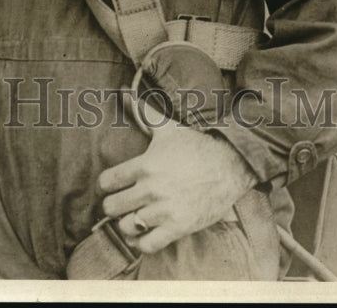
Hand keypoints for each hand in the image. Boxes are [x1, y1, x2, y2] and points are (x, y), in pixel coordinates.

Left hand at [97, 121, 255, 254]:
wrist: (230, 164)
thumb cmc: (196, 145)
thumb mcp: (167, 127)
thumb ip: (143, 112)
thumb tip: (123, 91)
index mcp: (145, 165)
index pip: (107, 181)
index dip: (106, 185)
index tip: (112, 185)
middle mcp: (151, 189)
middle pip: (112, 207)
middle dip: (113, 206)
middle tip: (121, 204)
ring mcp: (164, 210)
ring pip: (127, 227)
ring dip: (127, 224)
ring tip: (132, 218)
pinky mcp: (179, 227)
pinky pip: (148, 245)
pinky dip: (142, 242)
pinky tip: (145, 233)